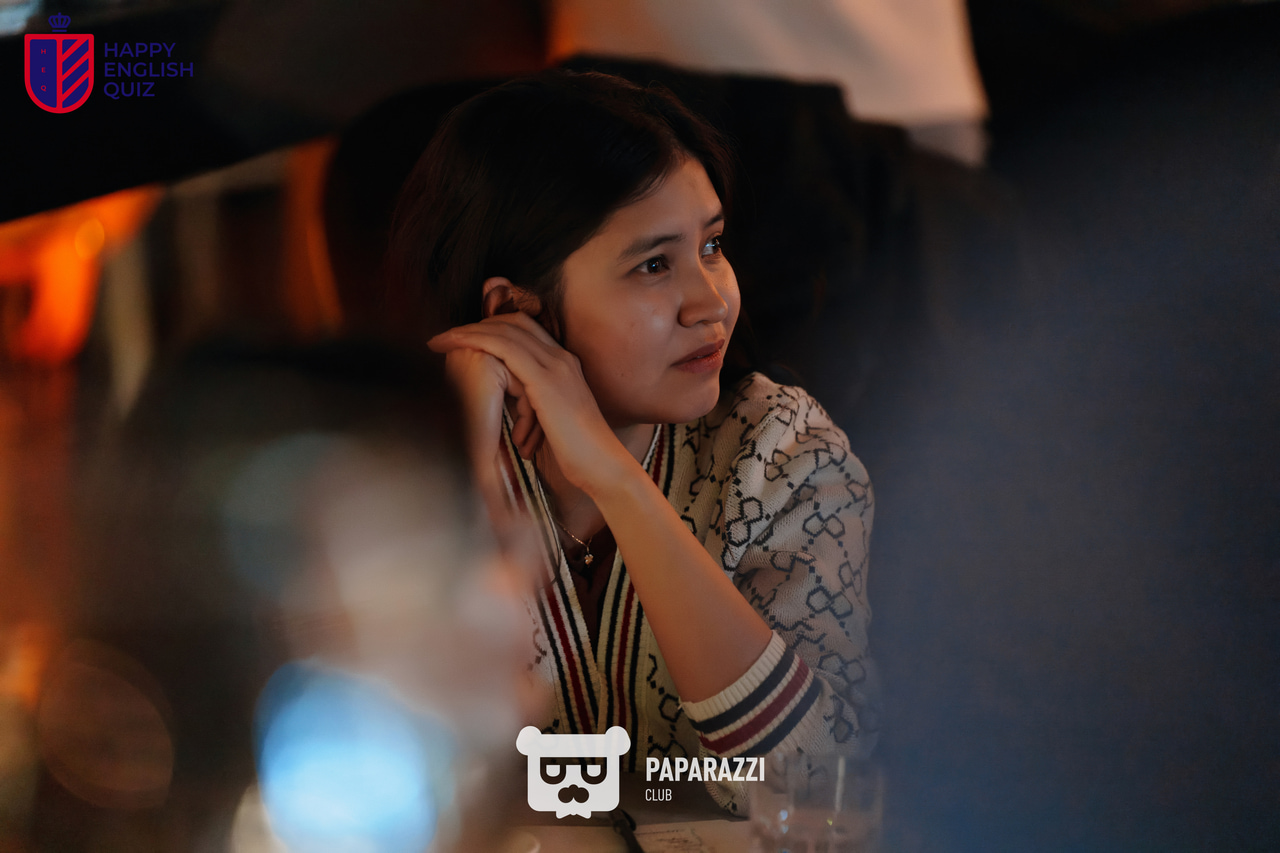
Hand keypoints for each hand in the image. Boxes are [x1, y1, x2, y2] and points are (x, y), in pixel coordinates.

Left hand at [428, 312, 627, 494]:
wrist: (602, 465)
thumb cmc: (578, 454)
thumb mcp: (552, 420)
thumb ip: (534, 406)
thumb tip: (513, 412)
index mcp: (565, 365)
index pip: (526, 330)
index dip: (494, 328)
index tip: (466, 339)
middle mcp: (562, 358)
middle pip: (514, 322)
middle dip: (478, 324)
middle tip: (447, 336)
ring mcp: (556, 365)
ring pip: (505, 330)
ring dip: (468, 331)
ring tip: (441, 340)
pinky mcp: (545, 379)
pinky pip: (503, 347)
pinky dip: (474, 341)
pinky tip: (453, 346)